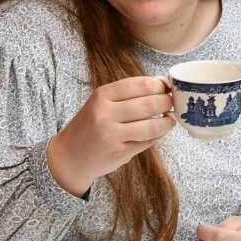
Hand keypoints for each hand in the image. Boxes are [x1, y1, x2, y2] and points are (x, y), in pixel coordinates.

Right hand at [48, 76, 174, 195]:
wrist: (68, 157)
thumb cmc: (90, 125)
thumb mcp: (101, 103)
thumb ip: (128, 93)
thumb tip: (162, 83)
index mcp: (102, 96)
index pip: (140, 85)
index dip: (159, 85)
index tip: (168, 87)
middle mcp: (105, 114)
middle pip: (149, 104)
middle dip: (167, 102)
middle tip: (172, 102)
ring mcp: (112, 135)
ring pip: (152, 126)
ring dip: (167, 122)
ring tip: (170, 118)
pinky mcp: (120, 152)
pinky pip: (148, 142)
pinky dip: (157, 136)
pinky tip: (158, 132)